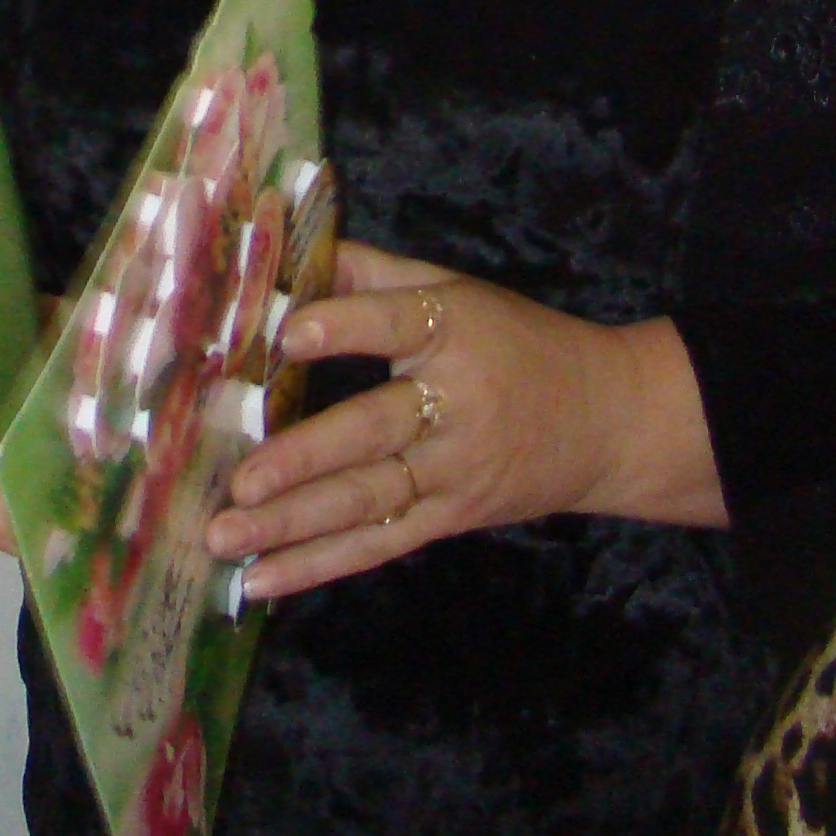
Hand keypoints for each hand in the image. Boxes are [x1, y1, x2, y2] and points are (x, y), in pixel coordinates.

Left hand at [206, 239, 726, 599]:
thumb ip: (370, 274)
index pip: (396, 325)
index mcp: (454, 330)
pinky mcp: (452, 519)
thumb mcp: (456, 290)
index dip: (344, 328)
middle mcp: (454, 404)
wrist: (609, 420)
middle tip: (238, 482)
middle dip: (302, 460)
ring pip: (369, 500)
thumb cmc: (517, 342)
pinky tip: (261, 579)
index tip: (287, 336)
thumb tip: (283, 256)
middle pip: (373, 432)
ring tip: (226, 538)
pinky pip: (379, 544)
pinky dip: (318, 565)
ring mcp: (454, 472)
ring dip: (292, 525)